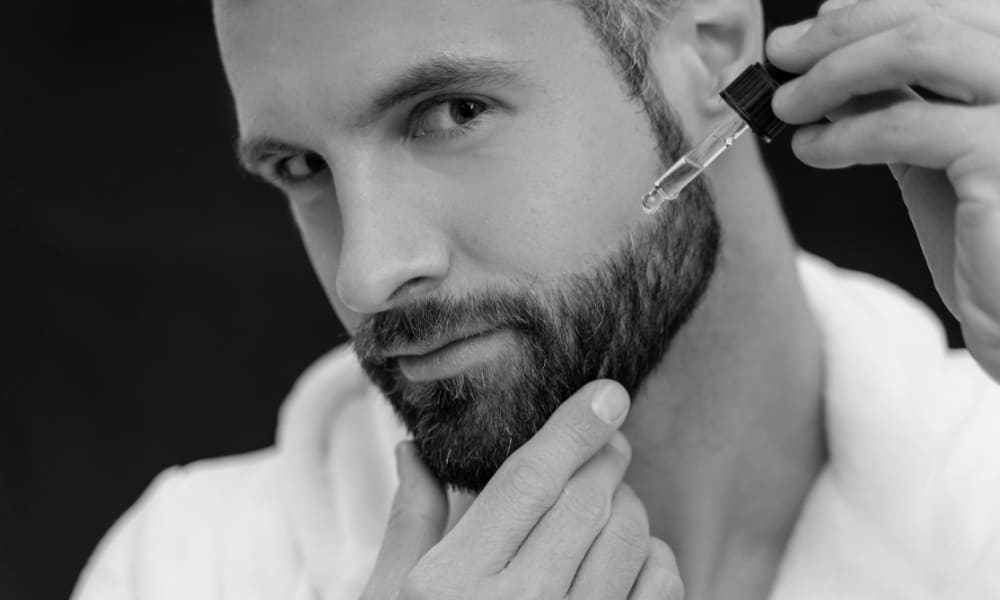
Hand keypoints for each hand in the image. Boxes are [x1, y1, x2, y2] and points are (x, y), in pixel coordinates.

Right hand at [359, 380, 682, 599]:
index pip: (530, 479)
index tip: (606, 392)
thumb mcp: (387, 598)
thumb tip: (413, 450)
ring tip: (605, 505)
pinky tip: (627, 559)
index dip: (574, 426)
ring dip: (628, 506)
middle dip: (606, 456)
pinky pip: (660, 590)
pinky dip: (654, 560)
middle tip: (605, 438)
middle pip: (590, 499)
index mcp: (455, 583)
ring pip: (633, 538)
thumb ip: (410, 522)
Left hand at [767, 0, 999, 382]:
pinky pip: (904, 124)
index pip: (954, 8)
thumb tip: (839, 64)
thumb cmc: (992, 245)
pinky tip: (812, 149)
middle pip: (933, 15)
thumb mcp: (942, 156)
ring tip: (786, 104)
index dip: (876, 8)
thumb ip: (906, 104)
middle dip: (841, 30)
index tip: (819, 23)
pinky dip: (843, 133)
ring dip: (834, 70)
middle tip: (783, 53)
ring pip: (919, 47)